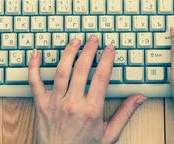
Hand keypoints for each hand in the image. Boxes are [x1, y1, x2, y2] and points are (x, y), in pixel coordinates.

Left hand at [28, 35, 146, 143]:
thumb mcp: (110, 135)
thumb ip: (125, 113)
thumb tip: (140, 97)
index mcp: (92, 109)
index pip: (101, 76)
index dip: (107, 59)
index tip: (110, 48)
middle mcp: (73, 103)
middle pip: (82, 68)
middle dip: (89, 50)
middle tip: (93, 39)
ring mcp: (55, 103)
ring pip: (61, 71)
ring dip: (68, 52)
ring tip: (75, 41)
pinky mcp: (41, 105)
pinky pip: (35, 82)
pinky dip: (34, 66)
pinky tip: (36, 53)